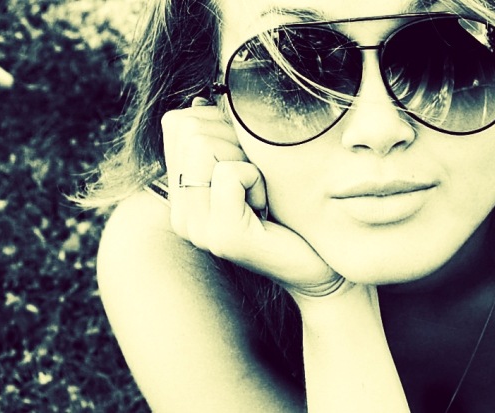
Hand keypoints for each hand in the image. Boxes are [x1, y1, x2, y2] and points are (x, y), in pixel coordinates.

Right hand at [162, 99, 346, 298]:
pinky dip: (258, 180)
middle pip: (188, 129)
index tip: (246, 158)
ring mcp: (196, 227)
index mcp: (181, 194)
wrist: (319, 265)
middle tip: (256, 178)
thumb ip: (220, 138)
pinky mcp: (221, 236)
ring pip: (203, 145)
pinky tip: (265, 207)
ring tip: (260, 194)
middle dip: (233, 141)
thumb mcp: (250, 165)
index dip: (218, 124)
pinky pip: (230, 174)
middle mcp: (180, 212)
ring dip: (247, 161)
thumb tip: (200, 101)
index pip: (176, 124)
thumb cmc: (288, 210)